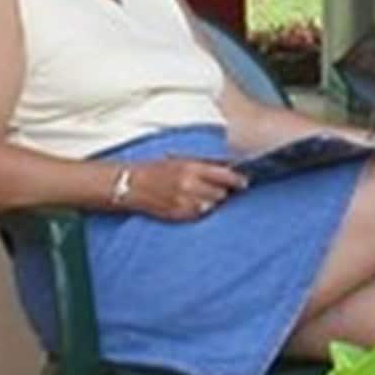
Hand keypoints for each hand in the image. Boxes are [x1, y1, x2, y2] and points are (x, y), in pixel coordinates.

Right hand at [126, 157, 246, 221]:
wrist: (130, 184)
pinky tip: (191, 203)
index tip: (244, 182)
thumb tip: (228, 167)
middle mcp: (190, 186)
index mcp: (191, 168)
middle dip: (223, 191)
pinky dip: (199, 209)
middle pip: (221, 193)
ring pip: (211, 205)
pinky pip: (198, 214)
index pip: (225, 176)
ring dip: (211, 201)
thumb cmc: (156, 169)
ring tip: (201, 195)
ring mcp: (183, 202)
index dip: (237, 180)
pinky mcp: (177, 214)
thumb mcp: (180, 159)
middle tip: (219, 189)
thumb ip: (204, 164)